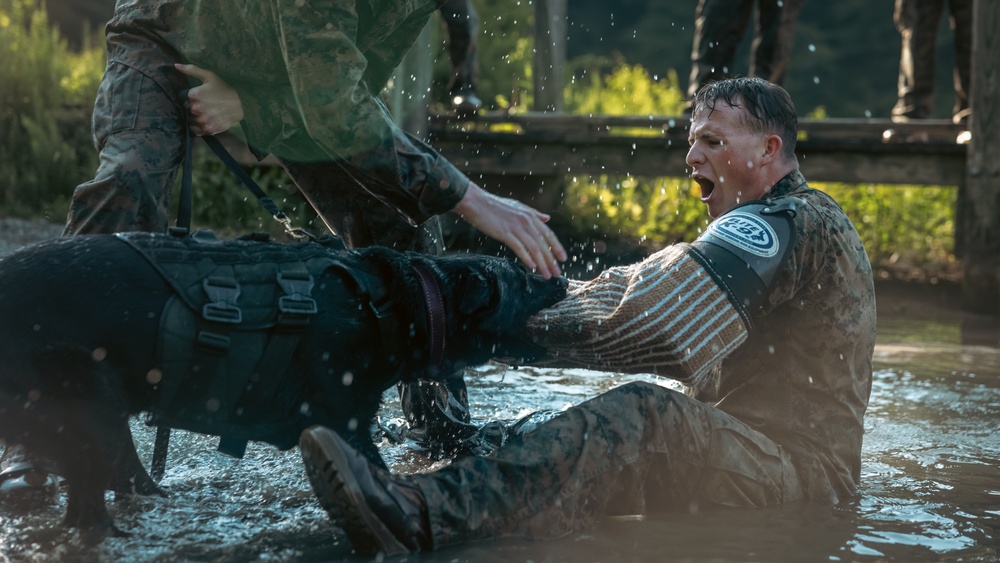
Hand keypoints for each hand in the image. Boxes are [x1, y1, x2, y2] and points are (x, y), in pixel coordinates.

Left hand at [174, 63, 244, 135]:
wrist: (243, 103)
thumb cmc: (225, 88)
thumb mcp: (209, 76)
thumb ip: (191, 70)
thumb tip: (175, 65)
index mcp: (195, 95)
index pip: (185, 100)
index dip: (192, 100)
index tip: (200, 99)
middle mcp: (197, 108)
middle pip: (188, 111)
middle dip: (194, 109)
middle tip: (205, 106)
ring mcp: (204, 120)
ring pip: (192, 121)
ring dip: (196, 119)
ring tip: (206, 114)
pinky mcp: (210, 129)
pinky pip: (197, 131)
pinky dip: (199, 128)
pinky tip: (205, 122)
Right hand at [453, 183, 567, 278]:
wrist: (475, 202)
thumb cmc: (494, 205)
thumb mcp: (517, 206)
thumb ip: (533, 213)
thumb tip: (548, 218)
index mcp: (530, 216)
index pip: (548, 234)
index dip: (557, 247)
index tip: (563, 259)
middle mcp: (527, 221)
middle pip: (544, 244)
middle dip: (552, 260)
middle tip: (558, 274)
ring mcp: (516, 227)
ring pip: (534, 248)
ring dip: (542, 264)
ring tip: (547, 275)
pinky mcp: (505, 233)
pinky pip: (519, 247)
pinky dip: (527, 258)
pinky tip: (532, 267)